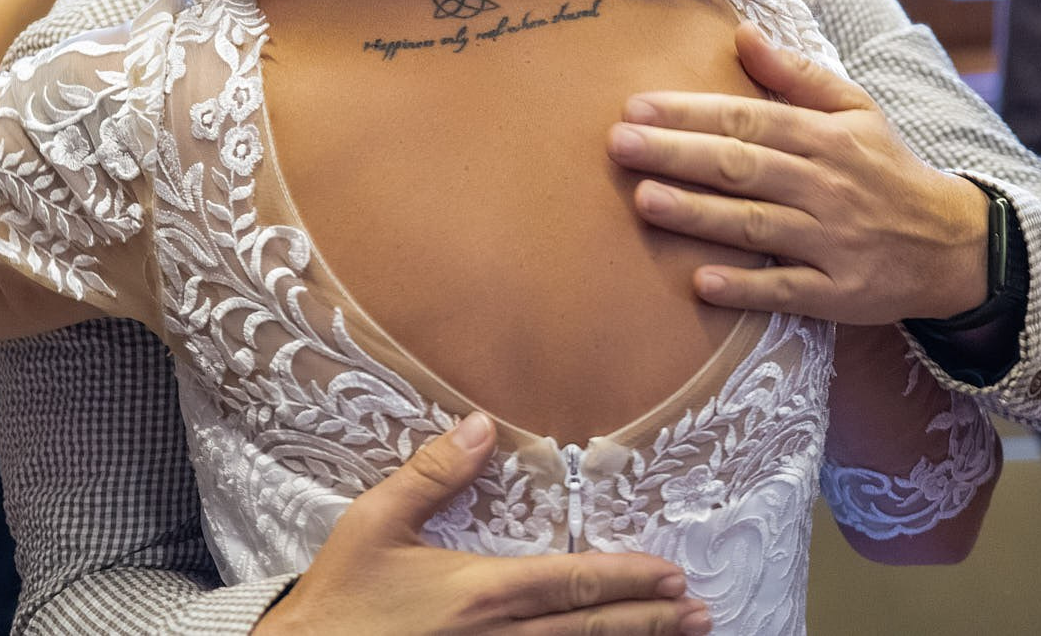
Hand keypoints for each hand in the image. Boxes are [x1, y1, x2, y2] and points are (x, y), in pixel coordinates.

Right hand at [256, 413, 707, 635]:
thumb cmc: (339, 598)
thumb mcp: (375, 523)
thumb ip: (434, 473)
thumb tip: (485, 424)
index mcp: (481, 592)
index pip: (575, 581)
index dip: (631, 579)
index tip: (673, 574)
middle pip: (592, 628)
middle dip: (652, 620)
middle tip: (702, 611)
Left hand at [605, 24, 989, 322]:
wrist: (954, 244)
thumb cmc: (888, 169)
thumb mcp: (857, 109)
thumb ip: (797, 74)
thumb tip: (742, 33)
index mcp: (827, 138)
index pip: (749, 119)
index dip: (691, 113)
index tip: (636, 107)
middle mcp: (828, 187)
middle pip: (744, 167)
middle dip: (678, 155)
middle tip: (619, 145)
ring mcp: (834, 243)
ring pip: (758, 226)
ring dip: (699, 215)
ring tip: (644, 201)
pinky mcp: (840, 294)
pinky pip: (788, 291)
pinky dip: (747, 288)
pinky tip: (701, 283)